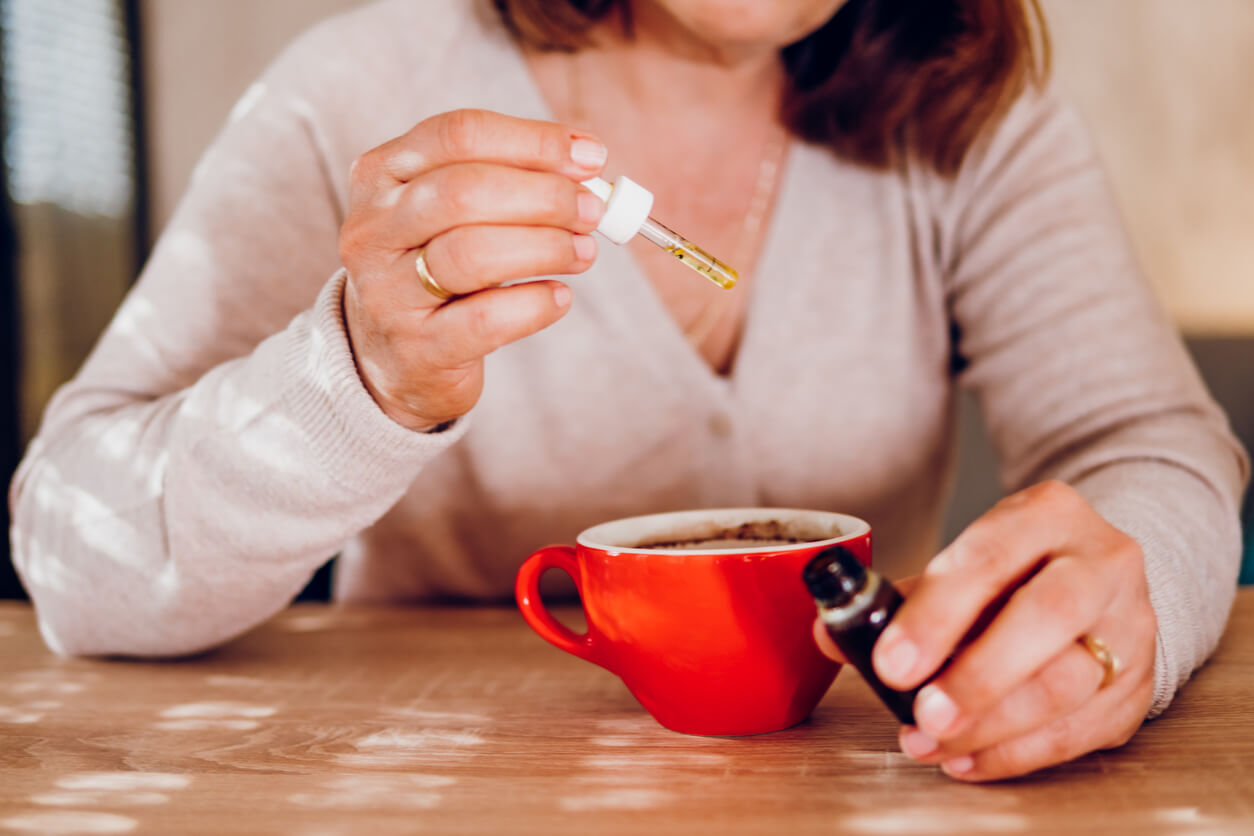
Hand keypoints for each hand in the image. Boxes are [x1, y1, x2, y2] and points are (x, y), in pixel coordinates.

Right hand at [340, 109, 607, 428]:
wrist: (396, 357)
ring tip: (583, 252)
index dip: (532, 141)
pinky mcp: (416, 349)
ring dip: (546, 247)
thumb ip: (509, 177)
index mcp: (380, 174)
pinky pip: (485, 320)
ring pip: (471, 254)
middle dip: (544, 196)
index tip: (590, 158)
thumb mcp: (455, 211)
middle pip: (463, 191)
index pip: (458, 135)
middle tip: (593, 211)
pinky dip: (535, 304)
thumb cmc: (438, 267)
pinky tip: (559, 297)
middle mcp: (372, 229)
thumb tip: (586, 158)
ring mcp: (386, 293)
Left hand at [813, 480, 1155, 780]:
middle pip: (1047, 616)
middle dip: (976, 675)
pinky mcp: (1136, 684)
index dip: (936, 615)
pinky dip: (1017, 753)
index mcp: (1048, 513)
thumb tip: (833, 635)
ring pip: (1069, 682)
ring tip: (931, 741)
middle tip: (921, 713)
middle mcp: (1102, 562)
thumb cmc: (1015, 571)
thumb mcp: (965, 562)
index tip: (890, 662)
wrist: (1098, 577)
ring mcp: (1131, 623)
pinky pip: (1081, 730)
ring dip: (990, 724)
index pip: (989, 559)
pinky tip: (967, 759)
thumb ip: (901, 599)